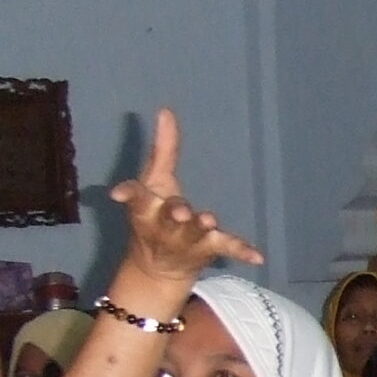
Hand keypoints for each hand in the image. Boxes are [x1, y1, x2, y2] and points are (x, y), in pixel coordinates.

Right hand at [112, 109, 262, 287]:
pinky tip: (259, 257)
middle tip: (181, 213)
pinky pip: (228, 248)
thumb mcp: (155, 180)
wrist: (158, 267)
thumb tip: (166, 110)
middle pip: (170, 217)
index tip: (118, 193)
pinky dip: (242, 251)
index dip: (127, 193)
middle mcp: (165, 225)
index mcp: (147, 208)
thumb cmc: (155, 213)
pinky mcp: (210, 248)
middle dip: (175, 213)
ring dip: (202, 227)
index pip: (135, 198)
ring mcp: (188, 239)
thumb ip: (164, 148)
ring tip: (210, 221)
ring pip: (196, 233)